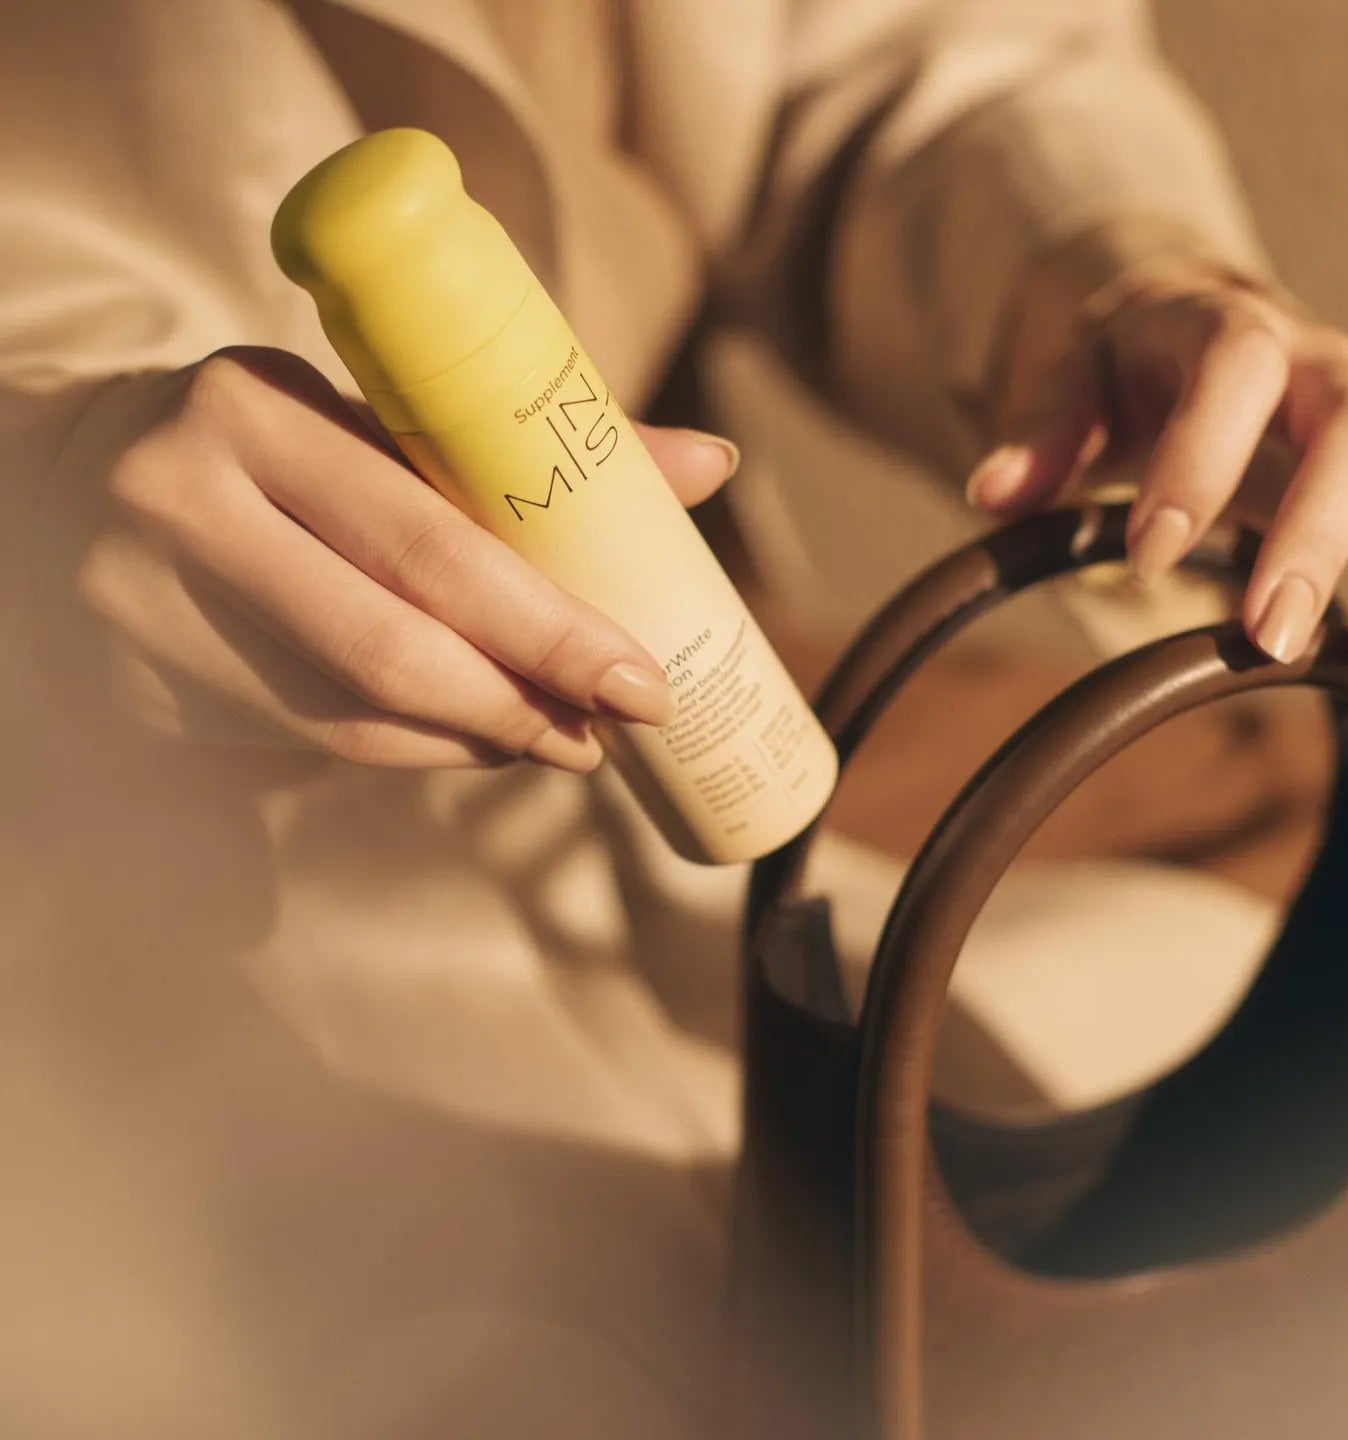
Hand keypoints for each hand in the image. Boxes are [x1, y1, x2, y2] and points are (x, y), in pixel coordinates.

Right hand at [44, 347, 737, 769]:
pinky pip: (303, 740)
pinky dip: (408, 748)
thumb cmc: (269, 447)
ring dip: (476, 740)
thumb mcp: (375, 420)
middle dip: (527, 701)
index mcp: (260, 406)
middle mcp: (187, 498)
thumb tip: (711, 466)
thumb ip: (528, 453)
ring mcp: (141, 601)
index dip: (549, 625)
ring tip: (562, 739)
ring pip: (352, 712)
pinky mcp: (129, 681)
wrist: (69, 476)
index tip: (643, 677)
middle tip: (617, 728)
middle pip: (393, 642)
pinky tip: (473, 740)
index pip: (432, 539)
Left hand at [967, 255, 1347, 690]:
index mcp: (1226, 328)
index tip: (1149, 553)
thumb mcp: (1070, 379)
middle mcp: (1316, 366)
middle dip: (1310, 537)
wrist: (1187, 325)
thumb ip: (1039, 432)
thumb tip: (988, 493)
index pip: (1233, 370)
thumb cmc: (1122, 364)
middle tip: (1264, 635)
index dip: (1200, 458)